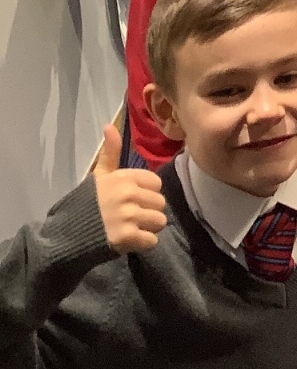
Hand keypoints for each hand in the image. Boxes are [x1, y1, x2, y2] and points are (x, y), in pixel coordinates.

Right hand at [94, 124, 166, 252]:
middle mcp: (129, 194)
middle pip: (160, 203)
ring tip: (133, 229)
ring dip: (148, 228)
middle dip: (149, 211)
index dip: (147, 193)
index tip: (134, 199)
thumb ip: (110, 152)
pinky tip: (129, 241)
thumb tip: (110, 125)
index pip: (156, 183)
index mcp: (124, 177)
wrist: (64, 235)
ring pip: (159, 221)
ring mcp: (128, 216)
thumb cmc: (83, 204)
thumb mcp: (97, 175)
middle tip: (133, 217)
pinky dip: (143, 243)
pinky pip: (152, 241)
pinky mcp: (127, 237)